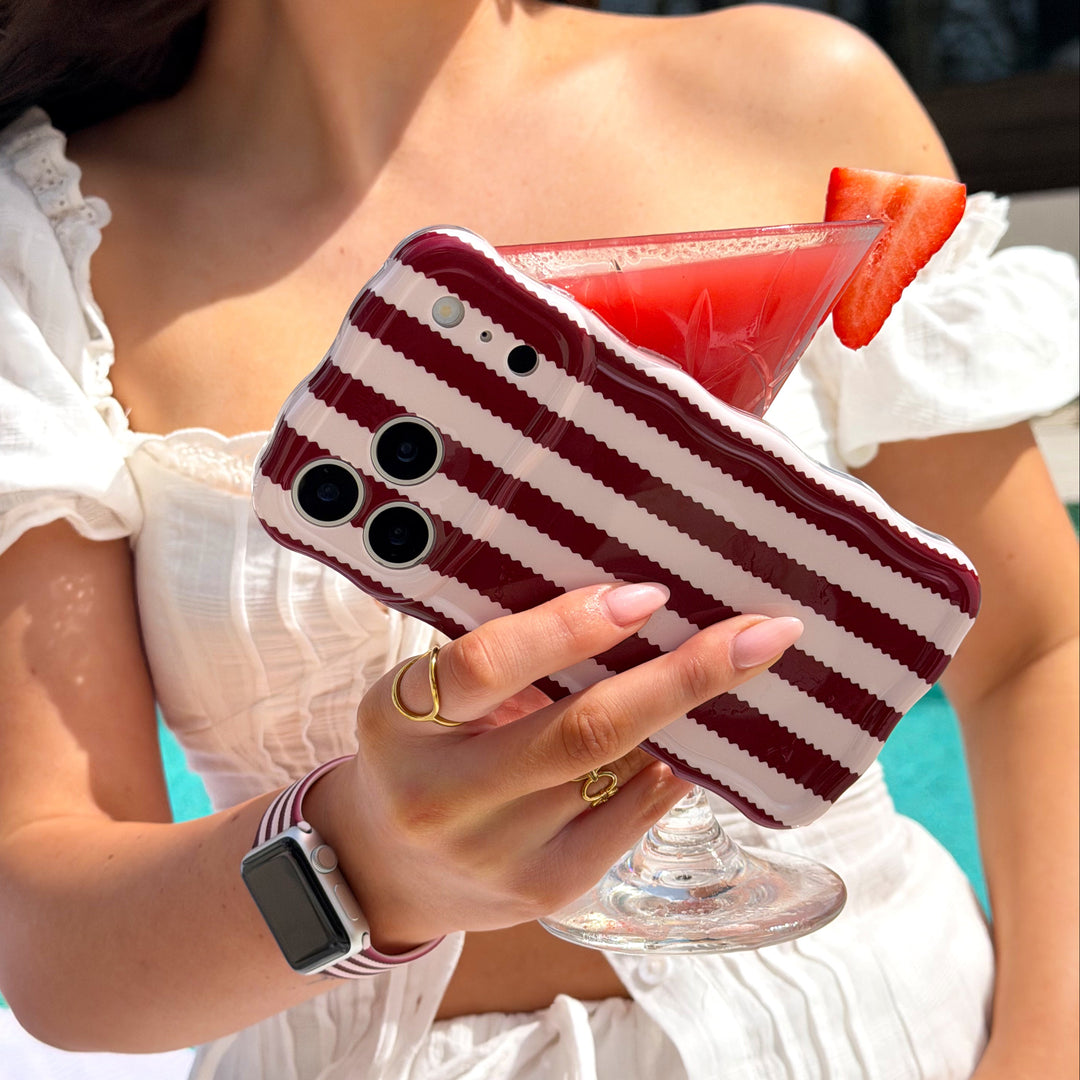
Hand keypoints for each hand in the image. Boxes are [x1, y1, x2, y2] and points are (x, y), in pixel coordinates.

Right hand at [308, 584, 803, 951]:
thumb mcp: (427, 695)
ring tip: (744, 666)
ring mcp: (500, 854)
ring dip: (689, 716)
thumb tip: (627, 604)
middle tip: (763, 634)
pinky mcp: (546, 892)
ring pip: (623, 771)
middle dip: (687, 677)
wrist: (386, 871)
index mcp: (401, 722)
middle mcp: (445, 796)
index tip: (648, 596)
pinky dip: (670, 767)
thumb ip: (501, 656)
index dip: (569, 628)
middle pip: (584, 730)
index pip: (486, 665)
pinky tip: (692, 738)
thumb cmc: (420, 753)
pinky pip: (634, 815)